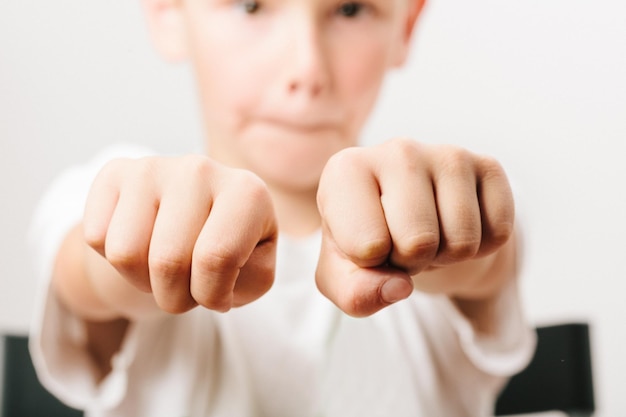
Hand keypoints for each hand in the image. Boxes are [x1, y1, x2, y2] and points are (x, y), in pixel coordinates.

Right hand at [83, 155, 277, 314]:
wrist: (196, 217)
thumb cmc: (230, 250)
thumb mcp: (256, 272)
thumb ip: (251, 280)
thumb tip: (217, 278)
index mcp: (247, 192)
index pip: (216, 259)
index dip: (210, 296)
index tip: (218, 296)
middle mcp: (201, 169)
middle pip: (167, 261)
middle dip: (175, 297)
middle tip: (187, 288)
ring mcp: (155, 166)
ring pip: (125, 253)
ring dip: (143, 282)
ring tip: (166, 268)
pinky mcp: (116, 172)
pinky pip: (96, 237)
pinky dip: (114, 260)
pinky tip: (142, 243)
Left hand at [315, 139, 514, 316]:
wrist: (405, 215)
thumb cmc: (365, 240)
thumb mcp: (342, 274)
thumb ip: (354, 293)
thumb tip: (397, 288)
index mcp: (345, 171)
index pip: (369, 246)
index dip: (372, 264)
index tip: (368, 244)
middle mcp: (397, 151)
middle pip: (419, 243)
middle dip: (412, 261)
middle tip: (401, 243)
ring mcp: (446, 154)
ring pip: (462, 241)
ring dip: (446, 256)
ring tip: (426, 234)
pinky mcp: (487, 165)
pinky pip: (499, 233)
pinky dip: (480, 248)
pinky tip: (454, 224)